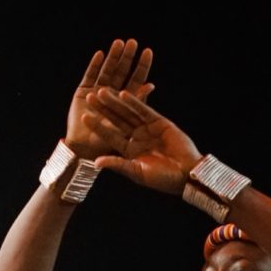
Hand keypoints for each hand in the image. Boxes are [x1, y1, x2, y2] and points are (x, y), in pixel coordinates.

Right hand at [65, 38, 153, 157]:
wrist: (84, 149)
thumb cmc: (107, 141)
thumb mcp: (127, 122)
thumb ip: (138, 103)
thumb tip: (150, 85)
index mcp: (124, 101)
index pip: (136, 79)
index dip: (141, 66)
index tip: (148, 51)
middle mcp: (112, 94)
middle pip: (121, 72)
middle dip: (127, 57)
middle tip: (132, 43)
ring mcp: (96, 92)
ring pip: (106, 70)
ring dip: (112, 57)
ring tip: (118, 43)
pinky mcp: (82, 92)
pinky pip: (89, 76)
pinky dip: (94, 65)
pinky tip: (100, 54)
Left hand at [87, 88, 202, 194]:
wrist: (186, 175)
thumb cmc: (161, 179)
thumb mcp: (136, 172)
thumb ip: (117, 164)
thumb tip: (96, 162)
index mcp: (127, 150)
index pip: (109, 136)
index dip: (97, 126)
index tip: (84, 117)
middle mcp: (135, 137)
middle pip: (116, 120)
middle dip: (102, 109)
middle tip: (89, 97)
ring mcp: (147, 128)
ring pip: (127, 113)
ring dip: (115, 102)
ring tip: (102, 92)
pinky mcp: (159, 122)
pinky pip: (144, 110)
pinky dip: (135, 102)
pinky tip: (123, 94)